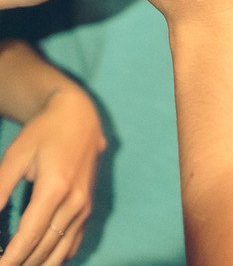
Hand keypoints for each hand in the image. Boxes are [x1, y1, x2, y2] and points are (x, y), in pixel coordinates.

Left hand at [0, 88, 105, 265]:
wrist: (79, 116)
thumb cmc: (44, 133)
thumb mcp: (15, 158)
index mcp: (55, 189)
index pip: (28, 237)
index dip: (10, 259)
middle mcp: (75, 201)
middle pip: (45, 248)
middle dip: (21, 264)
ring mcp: (85, 206)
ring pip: (62, 250)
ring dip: (40, 265)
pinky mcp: (88, 206)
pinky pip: (74, 242)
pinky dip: (58, 257)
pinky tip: (42, 262)